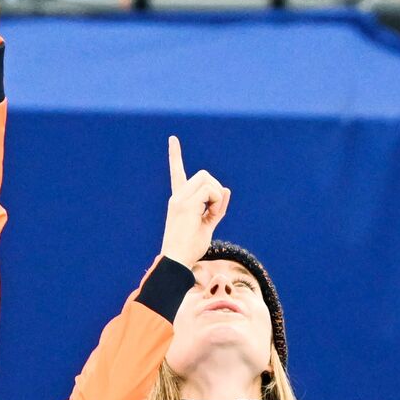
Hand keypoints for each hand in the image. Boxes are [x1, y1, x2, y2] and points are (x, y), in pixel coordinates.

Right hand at [160, 136, 229, 267]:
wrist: (177, 260)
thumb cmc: (190, 248)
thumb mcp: (207, 226)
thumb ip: (217, 208)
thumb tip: (226, 189)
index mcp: (180, 200)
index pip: (177, 173)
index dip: (175, 156)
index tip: (172, 139)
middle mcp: (178, 196)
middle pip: (204, 174)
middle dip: (216, 188)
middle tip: (213, 210)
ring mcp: (180, 199)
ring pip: (208, 180)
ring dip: (216, 197)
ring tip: (210, 215)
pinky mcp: (186, 204)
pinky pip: (211, 191)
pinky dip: (216, 202)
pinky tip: (209, 215)